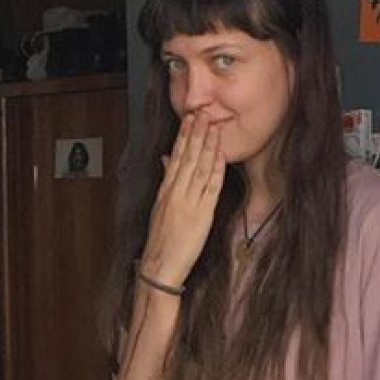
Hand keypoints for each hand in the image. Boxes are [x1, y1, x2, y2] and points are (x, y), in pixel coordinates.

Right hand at [139, 112, 225, 285]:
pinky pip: (210, 188)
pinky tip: (220, 156)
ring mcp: (189, 203)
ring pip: (199, 168)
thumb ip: (165, 182)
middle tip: (202, 113)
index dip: (184, 136)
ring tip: (213, 127)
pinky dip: (216, 170)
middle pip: (187, 158)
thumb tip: (166, 160)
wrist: (160, 267)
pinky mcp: (202, 215)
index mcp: (165, 191)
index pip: (176, 157)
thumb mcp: (159, 208)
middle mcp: (176, 193)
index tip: (189, 119)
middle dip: (195, 134)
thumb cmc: (160, 241)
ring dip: (207, 146)